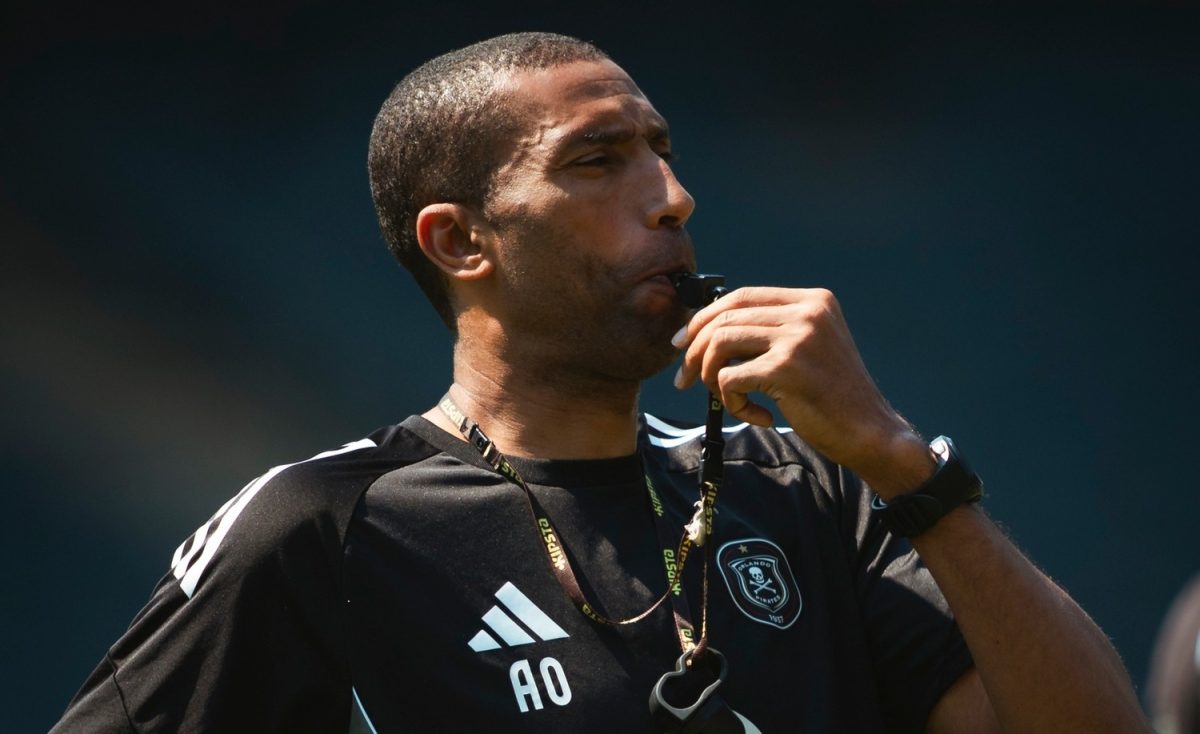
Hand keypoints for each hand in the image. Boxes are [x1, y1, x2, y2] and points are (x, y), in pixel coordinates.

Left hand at [671, 287, 932, 495]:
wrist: (869, 431)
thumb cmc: (832, 397)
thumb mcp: (806, 348)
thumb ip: (769, 332)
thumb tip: (705, 330)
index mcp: (813, 300)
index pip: (741, 295)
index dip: (704, 317)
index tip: (683, 343)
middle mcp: (808, 311)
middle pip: (725, 317)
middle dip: (695, 351)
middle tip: (685, 379)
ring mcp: (798, 337)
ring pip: (720, 343)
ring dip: (711, 377)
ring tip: (728, 400)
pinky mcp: (787, 368)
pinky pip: (729, 378)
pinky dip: (733, 402)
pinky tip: (758, 416)